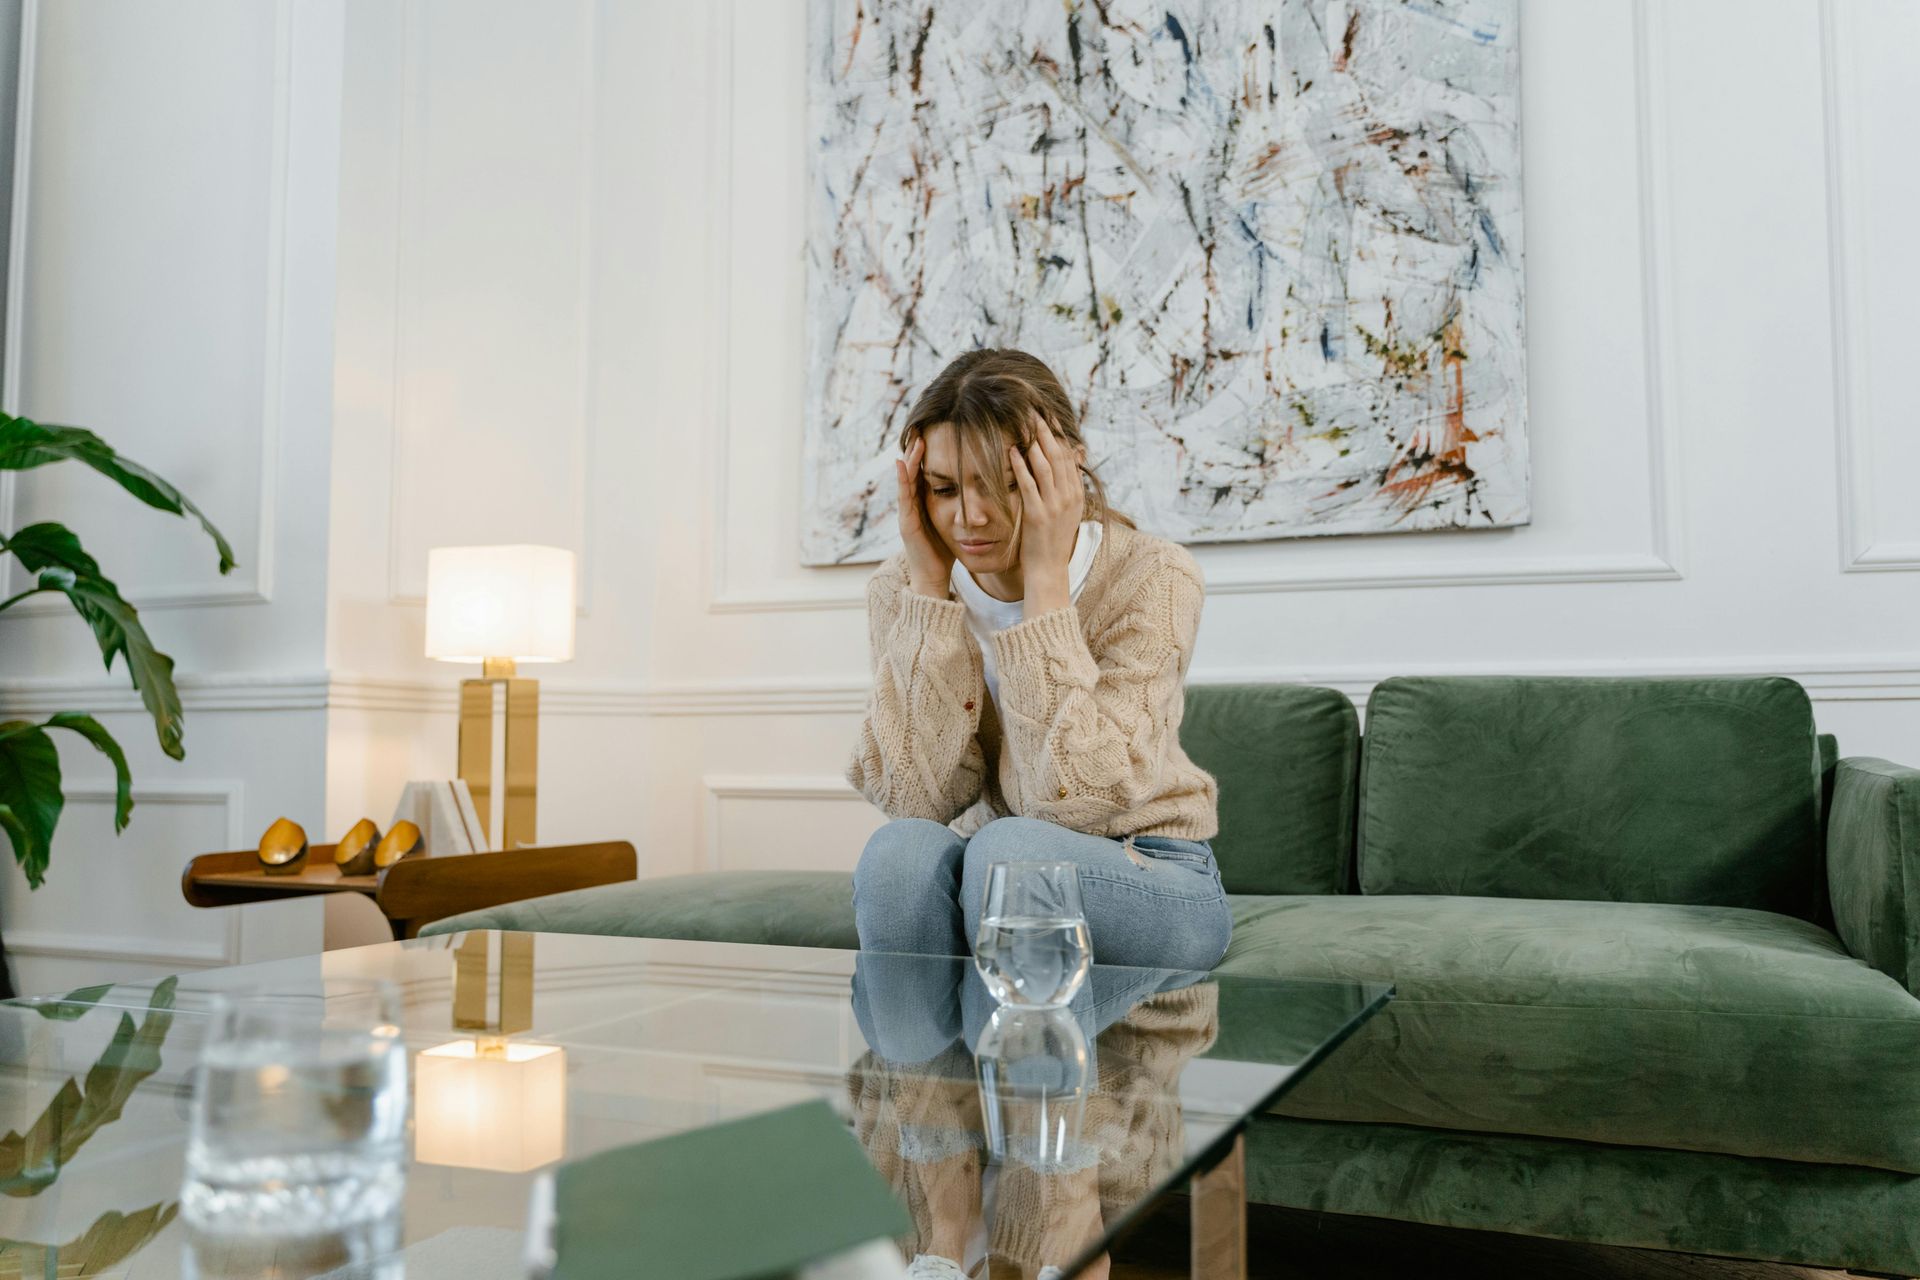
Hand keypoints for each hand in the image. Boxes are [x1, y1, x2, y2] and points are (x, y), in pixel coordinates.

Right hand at [897, 436, 954, 596]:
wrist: (932, 579)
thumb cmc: (943, 553)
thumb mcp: (952, 525)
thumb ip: (959, 509)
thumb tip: (980, 496)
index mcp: (924, 504)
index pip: (925, 474)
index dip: (927, 455)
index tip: (935, 434)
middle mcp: (913, 506)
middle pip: (914, 472)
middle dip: (917, 451)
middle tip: (922, 428)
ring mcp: (907, 514)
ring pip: (907, 481)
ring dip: (910, 460)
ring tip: (915, 440)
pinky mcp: (906, 523)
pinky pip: (904, 497)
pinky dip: (903, 480)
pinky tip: (902, 464)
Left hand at [1009, 413, 1082, 612]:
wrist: (1049, 569)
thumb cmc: (1052, 540)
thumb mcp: (1066, 510)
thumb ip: (1066, 484)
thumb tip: (1072, 458)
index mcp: (1075, 493)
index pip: (1068, 455)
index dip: (1057, 434)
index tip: (1047, 416)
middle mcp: (1068, 497)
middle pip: (1057, 455)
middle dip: (1045, 431)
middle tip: (1033, 411)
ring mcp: (1054, 506)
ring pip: (1045, 466)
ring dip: (1034, 442)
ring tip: (1023, 423)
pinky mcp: (1037, 515)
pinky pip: (1029, 485)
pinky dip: (1021, 466)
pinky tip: (1012, 451)